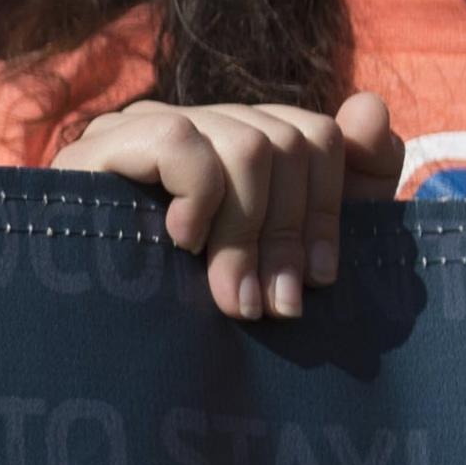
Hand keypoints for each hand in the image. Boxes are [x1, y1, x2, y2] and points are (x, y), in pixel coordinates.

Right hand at [48, 92, 401, 318]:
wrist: (94, 357)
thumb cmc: (195, 311)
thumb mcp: (291, 254)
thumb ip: (352, 182)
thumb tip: (371, 106)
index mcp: (233, 143)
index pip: (312, 133)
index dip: (327, 209)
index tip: (315, 281)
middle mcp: (190, 124)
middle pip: (285, 139)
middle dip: (288, 232)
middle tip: (271, 308)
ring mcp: (139, 128)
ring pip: (247, 143)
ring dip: (248, 235)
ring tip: (230, 299)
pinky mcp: (96, 148)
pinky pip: (180, 142)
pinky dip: (197, 199)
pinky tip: (179, 245)